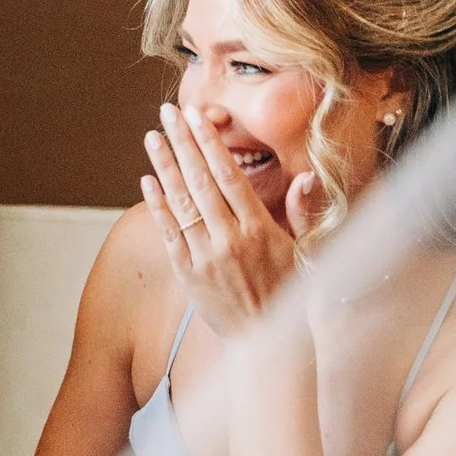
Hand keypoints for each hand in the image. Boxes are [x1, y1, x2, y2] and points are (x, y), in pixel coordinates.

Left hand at [141, 102, 317, 337]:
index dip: (211, 144)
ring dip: (165, 167)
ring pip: (181, 203)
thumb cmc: (291, 293)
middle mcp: (230, 240)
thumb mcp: (308, 252)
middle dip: (183, 143)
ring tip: (153, 137)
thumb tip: (304, 177)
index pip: (229, 176)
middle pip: (200, 181)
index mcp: (260, 229)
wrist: (268, 343)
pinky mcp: (188, 275)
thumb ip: (303, 213)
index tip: (197, 117)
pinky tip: (147, 180)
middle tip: (168, 113)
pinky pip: (169, 234)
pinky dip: (157, 206)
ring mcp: (206, 258)